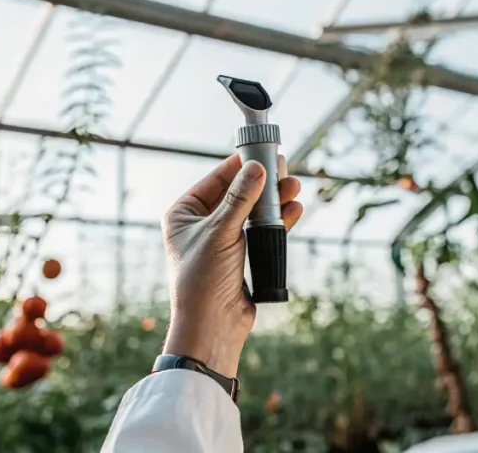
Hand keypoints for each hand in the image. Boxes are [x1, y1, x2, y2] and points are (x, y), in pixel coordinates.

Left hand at [161, 154, 303, 377]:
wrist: (213, 325)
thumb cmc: (204, 280)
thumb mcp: (221, 232)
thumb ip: (240, 199)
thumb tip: (256, 168)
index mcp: (183, 214)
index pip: (215, 180)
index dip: (239, 165)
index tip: (262, 151)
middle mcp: (201, 224)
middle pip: (237, 193)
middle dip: (262, 182)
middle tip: (283, 167)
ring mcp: (223, 240)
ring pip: (252, 211)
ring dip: (273, 201)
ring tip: (294, 187)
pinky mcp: (241, 256)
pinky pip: (261, 230)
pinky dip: (277, 220)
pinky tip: (294, 209)